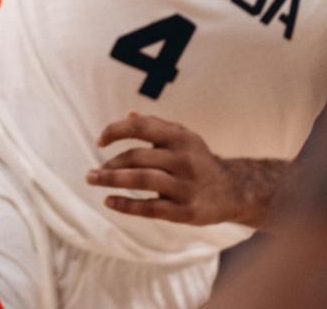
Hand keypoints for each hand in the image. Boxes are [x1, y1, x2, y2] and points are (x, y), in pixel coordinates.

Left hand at [87, 112, 253, 225]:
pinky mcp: (186, 211)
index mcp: (181, 137)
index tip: (100, 141)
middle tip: (92, 173)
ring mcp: (186, 186)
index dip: (115, 131)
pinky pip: (151, 207)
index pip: (141, 127)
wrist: (234, 192)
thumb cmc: (198, 161)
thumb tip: (129, 115)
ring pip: (142, 180)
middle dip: (109, 164)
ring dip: (111, 181)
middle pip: (137, 157)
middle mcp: (184, 159)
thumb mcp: (183, 139)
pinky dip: (126, 205)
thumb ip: (156, 127)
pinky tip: (109, 201)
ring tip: (93, 180)